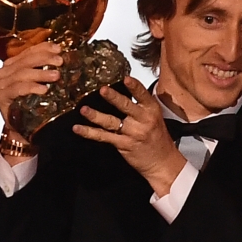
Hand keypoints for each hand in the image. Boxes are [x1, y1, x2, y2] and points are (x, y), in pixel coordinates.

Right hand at [0, 40, 61, 125]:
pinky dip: (31, 88)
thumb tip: (62, 56)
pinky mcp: (0, 97)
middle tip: (60, 62)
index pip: (28, 52)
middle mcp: (4, 73)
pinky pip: (16, 89)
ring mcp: (0, 85)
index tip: (58, 49)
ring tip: (56, 75)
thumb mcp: (40, 83)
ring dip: (41, 73)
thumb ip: (45, 69)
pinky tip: (44, 90)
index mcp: (13, 65)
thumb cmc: (31, 105)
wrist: (22, 128)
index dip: (43, 48)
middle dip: (44, 59)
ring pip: (21, 74)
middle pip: (25, 61)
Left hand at [72, 76, 185, 196]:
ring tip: (84, 110)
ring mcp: (132, 133)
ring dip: (96, 116)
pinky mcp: (123, 144)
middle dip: (114, 97)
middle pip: (126, 107)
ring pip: (111, 122)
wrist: (162, 162)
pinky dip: (89, 132)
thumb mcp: (156, 118)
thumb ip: (142, 105)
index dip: (135, 87)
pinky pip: (104, 136)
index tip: (126, 79)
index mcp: (152, 111)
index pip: (143, 96)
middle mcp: (143, 121)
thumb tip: (129, 89)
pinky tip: (78, 128)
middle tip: (103, 90)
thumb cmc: (159, 139)